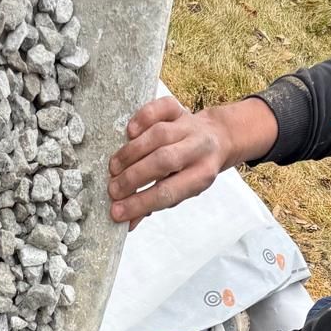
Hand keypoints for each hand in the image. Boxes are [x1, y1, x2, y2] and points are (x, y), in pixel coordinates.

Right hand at [107, 96, 278, 229]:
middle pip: (163, 161)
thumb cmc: (192, 171)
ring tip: (114, 168)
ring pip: (158, 135)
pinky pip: (162, 108)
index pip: (167, 193)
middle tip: (113, 189)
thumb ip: (154, 204)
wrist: (218, 138)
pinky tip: (129, 131)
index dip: (140, 203)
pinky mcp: (180, 108)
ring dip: (131, 153)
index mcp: (201, 176)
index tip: (116, 212)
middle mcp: (199, 148)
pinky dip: (143, 117)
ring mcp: (190, 125)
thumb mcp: (180, 192)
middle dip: (134, 177)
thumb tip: (127, 222)